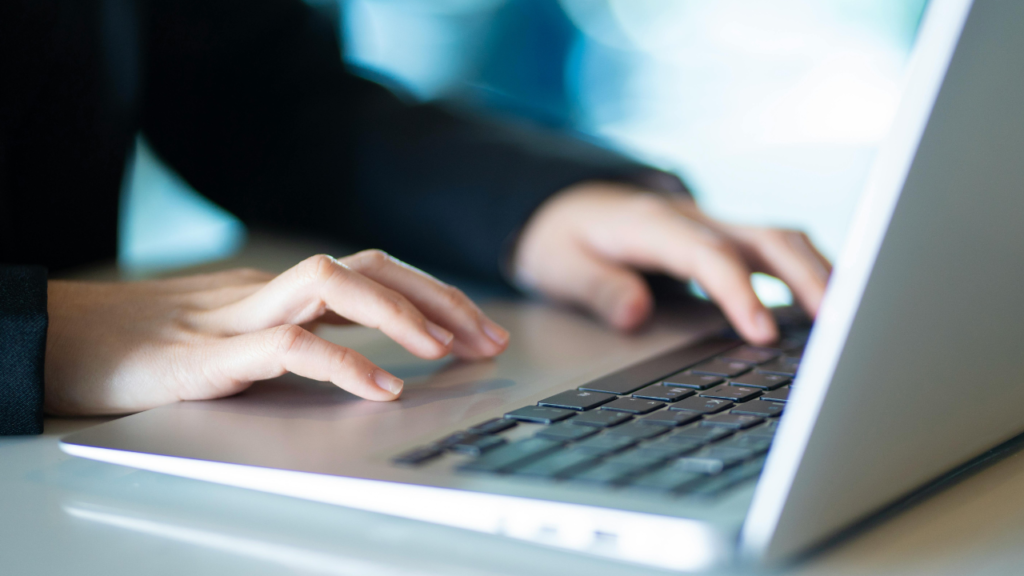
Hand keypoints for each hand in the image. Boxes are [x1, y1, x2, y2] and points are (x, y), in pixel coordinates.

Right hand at [44, 251, 509, 415]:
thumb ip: (290, 344)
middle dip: (438, 296)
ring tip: (446, 349)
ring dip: (398, 312)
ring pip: (332, 283)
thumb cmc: (141, 350)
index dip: (431, 294)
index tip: (480, 329)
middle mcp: (265, 292)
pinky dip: (341, 361)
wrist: (54, 344)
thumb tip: (357, 363)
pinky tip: (382, 387)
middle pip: (368, 265)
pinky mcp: (204, 355)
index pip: (370, 273)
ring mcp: (235, 316)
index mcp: (276, 293)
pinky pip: (285, 344)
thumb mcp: (234, 344)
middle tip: (489, 337)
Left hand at [511, 182, 830, 343]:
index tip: (764, 335)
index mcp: (651, 224)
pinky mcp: (722, 237)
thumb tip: (637, 315)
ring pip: (781, 238)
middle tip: (843, 324)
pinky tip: (826, 307)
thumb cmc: (562, 238)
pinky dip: (805, 273)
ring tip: (852, 319)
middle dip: (809, 277)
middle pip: (766, 236)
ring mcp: (712, 224)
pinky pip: (773, 249)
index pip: (709, 256)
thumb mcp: (557, 266)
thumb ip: (596, 289)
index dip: (740, 293)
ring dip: (819, 273)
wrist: (562, 203)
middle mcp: (692, 218)